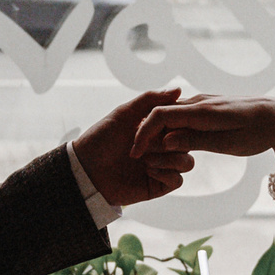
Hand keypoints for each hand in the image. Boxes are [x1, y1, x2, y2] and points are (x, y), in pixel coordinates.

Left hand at [73, 89, 197, 207]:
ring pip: (187, 163)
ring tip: (146, 158)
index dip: (180, 122)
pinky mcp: (158, 185)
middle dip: (174, 142)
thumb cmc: (101, 138)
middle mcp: (162, 147)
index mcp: (157, 129)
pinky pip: (178, 180)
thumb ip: (150, 100)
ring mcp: (161, 167)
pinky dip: (166, 174)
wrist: (86, 169)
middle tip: (152, 143)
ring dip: (170, 159)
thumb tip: (179, 90)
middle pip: (188, 144)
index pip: (182, 124)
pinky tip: (147, 170)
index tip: (169, 123)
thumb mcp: (125, 113)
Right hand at [132, 94, 274, 183]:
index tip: (136, 154)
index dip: (144, 134)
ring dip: (157, 133)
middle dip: (146, 135)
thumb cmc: (258, 132)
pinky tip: (170, 147)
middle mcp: (198, 101)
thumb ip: (197, 141)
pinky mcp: (205, 107)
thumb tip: (166, 141)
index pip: (160, 115)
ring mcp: (201, 102)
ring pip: (169, 115)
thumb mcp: (229, 143)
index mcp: (202, 110)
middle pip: (160, 114)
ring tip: (151, 156)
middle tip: (139, 160)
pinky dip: (170, 130)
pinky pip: (180, 116)